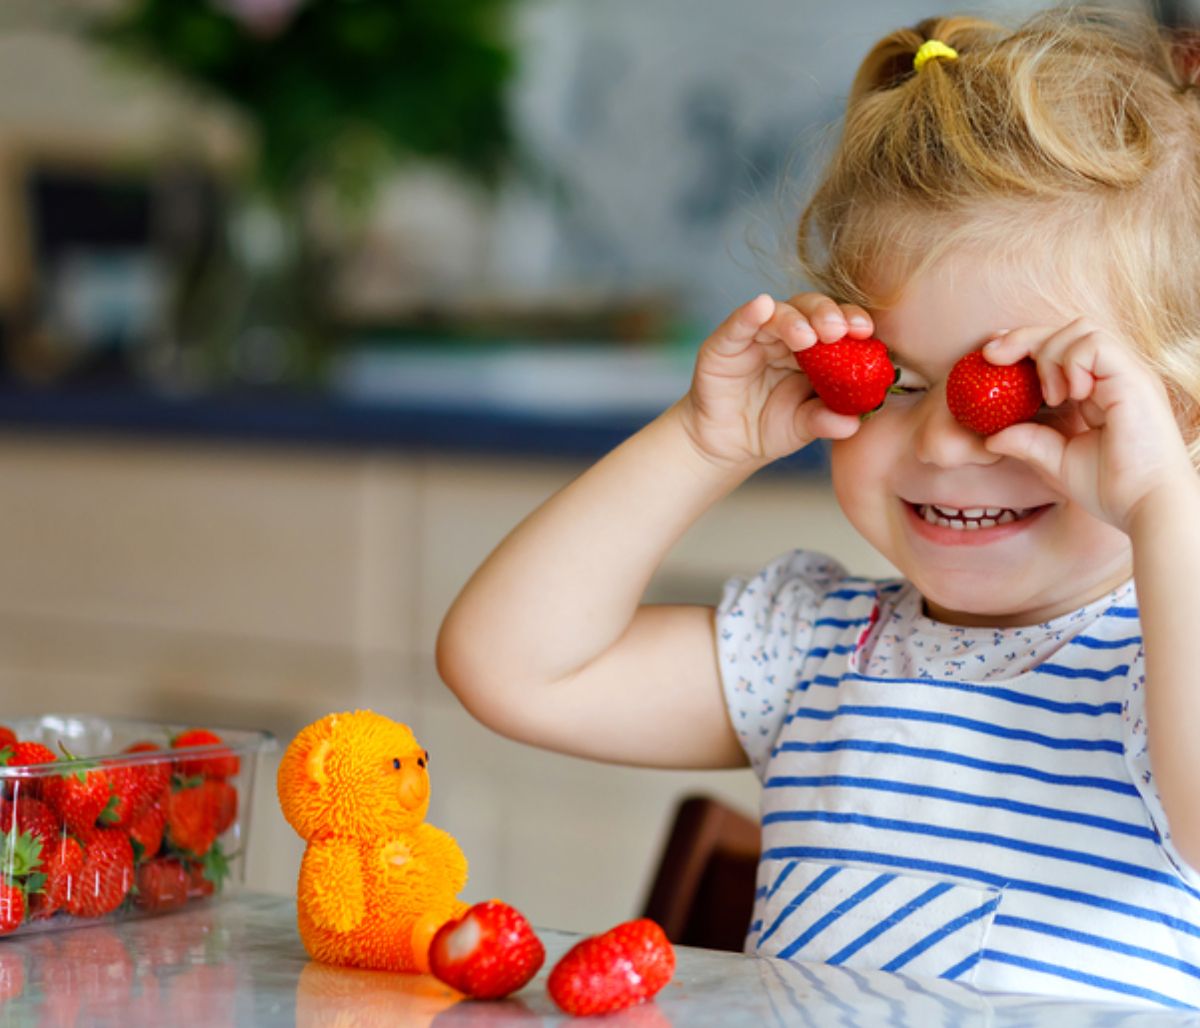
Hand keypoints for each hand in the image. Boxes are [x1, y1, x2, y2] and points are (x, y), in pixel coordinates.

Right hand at [677, 292, 872, 467]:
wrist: (727, 446)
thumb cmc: (769, 428)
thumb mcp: (803, 427)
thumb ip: (826, 421)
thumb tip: (853, 423)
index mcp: (814, 350)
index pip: (837, 324)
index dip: (852, 321)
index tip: (866, 332)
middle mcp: (786, 336)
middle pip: (810, 308)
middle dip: (826, 314)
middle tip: (837, 331)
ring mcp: (755, 336)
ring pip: (777, 312)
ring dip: (794, 319)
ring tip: (806, 337)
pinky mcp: (725, 344)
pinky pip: (738, 324)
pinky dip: (748, 314)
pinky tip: (760, 306)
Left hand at [981, 318, 1194, 531]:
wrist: (1145, 506)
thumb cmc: (1111, 487)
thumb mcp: (1056, 461)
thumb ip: (1027, 442)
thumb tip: (991, 437)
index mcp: (1101, 389)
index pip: (1064, 347)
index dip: (1026, 343)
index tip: (992, 353)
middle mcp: (1116, 376)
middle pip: (1070, 329)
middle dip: (1025, 338)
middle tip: (993, 357)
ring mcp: (1127, 374)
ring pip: (1081, 330)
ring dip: (1050, 355)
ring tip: (1049, 396)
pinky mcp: (1134, 379)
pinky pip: (1095, 345)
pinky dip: (1072, 362)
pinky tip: (1070, 395)